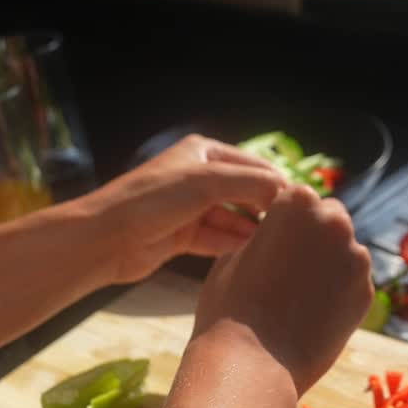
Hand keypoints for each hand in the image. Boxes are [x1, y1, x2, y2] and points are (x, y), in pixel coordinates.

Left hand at [90, 134, 287, 284]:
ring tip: (278, 245)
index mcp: (203, 153)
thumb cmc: (153, 200)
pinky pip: (218, 238)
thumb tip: (288, 194)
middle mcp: (198, 177)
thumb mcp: (206, 182)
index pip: (253, 165)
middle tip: (294, 230)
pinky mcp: (183, 236)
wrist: (105, 238)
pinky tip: (254, 254)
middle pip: (244, 192)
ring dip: (251, 230)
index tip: (302, 206)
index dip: (277, 184)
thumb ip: (251, 183)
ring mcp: (190, 208)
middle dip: (265, 208)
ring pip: (232, 218)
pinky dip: (234, 245)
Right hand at [193, 184, 373, 395]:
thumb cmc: (230, 306)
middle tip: (289, 266)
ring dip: (329, 263)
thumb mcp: (233, 254)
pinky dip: (339, 292)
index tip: (274, 240)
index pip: (298, 198)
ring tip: (299, 295)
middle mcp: (334, 222)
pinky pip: (353, 282)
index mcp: (298, 202)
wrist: (251, 364)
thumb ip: (264, 235)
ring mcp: (356, 258)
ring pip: (345, 251)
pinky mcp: (367, 293)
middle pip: (330, 218)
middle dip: (314, 235)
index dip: (285, 219)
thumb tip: (279, 236)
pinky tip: (314, 313)